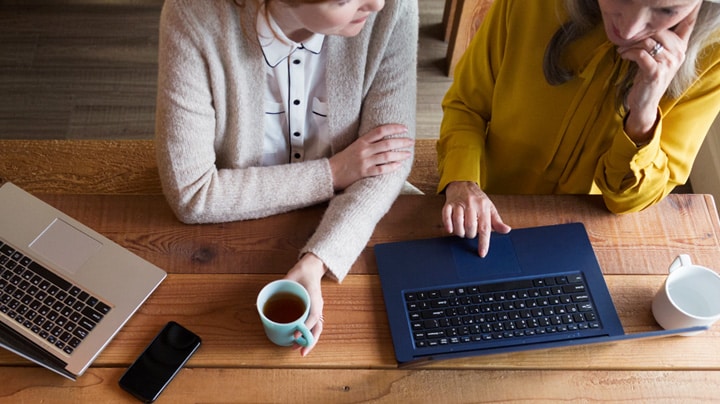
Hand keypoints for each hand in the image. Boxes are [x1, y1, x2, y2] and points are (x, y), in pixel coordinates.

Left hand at [284, 253, 326, 355]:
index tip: (295, 334)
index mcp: (314, 298)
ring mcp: (316, 309)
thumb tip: (259, 301)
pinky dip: (307, 334)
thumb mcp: (290, 276)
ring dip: (308, 340)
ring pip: (316, 329)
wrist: (312, 267)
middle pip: (318, 327)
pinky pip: (312, 325)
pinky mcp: (313, 310)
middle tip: (299, 351)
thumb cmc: (302, 272)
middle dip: (310, 341)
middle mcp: (317, 306)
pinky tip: (297, 339)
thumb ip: (279, 286)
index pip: (313, 316)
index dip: (305, 327)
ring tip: (298, 349)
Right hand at [329, 124, 412, 190]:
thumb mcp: (353, 146)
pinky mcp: (364, 172)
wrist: (330, 172)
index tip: (404, 128)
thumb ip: (367, 143)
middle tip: (411, 141)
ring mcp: (365, 161)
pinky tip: (398, 166)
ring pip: (387, 156)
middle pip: (387, 143)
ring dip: (400, 154)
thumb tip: (383, 140)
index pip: (380, 130)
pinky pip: (381, 169)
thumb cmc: (342, 160)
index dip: (394, 128)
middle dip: (401, 142)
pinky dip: (391, 167)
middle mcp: (364, 150)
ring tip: (408, 154)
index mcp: (361, 141)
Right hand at [442, 181, 510, 256]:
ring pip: (458, 222)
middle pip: (470, 227)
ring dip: (459, 232)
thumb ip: (497, 221)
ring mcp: (459, 203)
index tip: (482, 253)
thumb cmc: (478, 199)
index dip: (483, 242)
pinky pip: (446, 216)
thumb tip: (507, 230)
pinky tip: (450, 229)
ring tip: (462, 231)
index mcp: (484, 207)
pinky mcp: (448, 204)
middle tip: (470, 233)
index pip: (485, 228)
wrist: (463, 183)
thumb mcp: (490, 208)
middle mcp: (471, 204)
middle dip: (470, 235)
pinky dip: (448, 225)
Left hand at [616, 3, 699, 140]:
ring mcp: (668, 63)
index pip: (688, 24)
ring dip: (630, 43)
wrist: (644, 102)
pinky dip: (629, 52)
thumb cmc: (647, 77)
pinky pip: (641, 54)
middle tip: (626, 39)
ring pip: (648, 41)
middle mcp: (678, 54)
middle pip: (659, 30)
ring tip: (622, 49)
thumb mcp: (656, 57)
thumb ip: (658, 41)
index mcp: (680, 47)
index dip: (688, 11)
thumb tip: (645, 24)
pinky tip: (624, 55)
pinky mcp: (655, 72)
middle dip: (639, 32)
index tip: (690, 1)